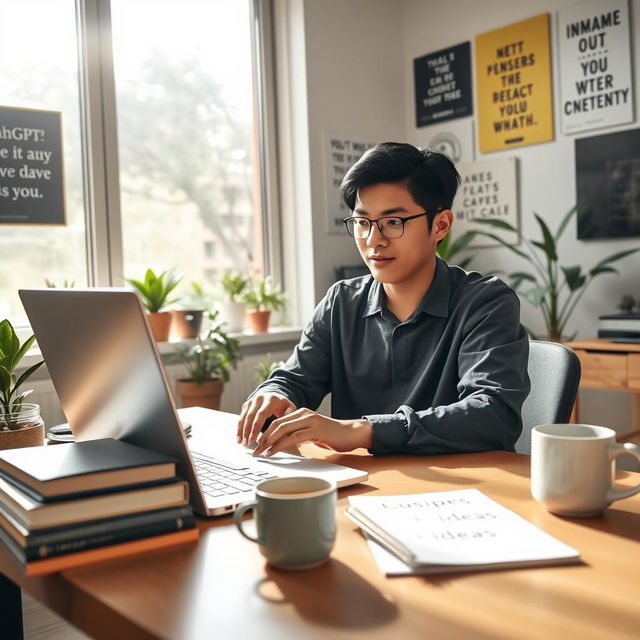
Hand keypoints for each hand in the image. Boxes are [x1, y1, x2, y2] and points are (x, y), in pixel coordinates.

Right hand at [237, 393, 296, 445]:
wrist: (275, 396)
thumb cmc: (283, 406)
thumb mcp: (290, 409)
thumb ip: (288, 420)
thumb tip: (284, 433)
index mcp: (271, 399)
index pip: (261, 414)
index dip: (256, 428)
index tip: (254, 440)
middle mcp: (260, 398)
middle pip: (250, 416)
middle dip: (247, 431)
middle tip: (246, 444)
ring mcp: (251, 401)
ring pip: (244, 417)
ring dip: (242, 431)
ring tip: (242, 444)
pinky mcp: (246, 405)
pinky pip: (241, 418)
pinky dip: (239, 429)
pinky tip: (239, 439)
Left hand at [251, 408, 372, 456]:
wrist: (351, 433)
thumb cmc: (332, 435)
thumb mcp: (311, 432)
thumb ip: (298, 434)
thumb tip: (281, 444)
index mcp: (301, 413)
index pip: (277, 421)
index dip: (264, 432)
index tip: (256, 444)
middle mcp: (304, 414)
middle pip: (276, 424)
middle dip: (262, 438)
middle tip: (253, 450)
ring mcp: (310, 421)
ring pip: (283, 429)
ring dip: (268, 442)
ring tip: (260, 452)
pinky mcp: (315, 430)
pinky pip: (293, 437)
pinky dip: (280, 445)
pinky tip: (273, 452)